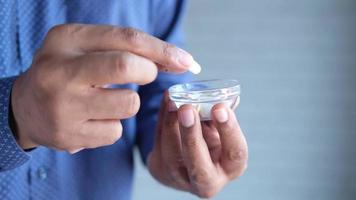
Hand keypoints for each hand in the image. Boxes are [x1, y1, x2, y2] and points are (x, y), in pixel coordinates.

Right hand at [11, 24, 197, 151]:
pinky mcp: (68, 136)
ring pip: (128, 104)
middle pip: (126, 66)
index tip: (186, 61)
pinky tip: (93, 120)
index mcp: (67, 40)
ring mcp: (63, 107)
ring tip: (106, 101)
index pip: (126, 39)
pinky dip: (113, 125)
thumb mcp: (85, 47)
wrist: (25, 108)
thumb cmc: (66, 72)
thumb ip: (125, 48)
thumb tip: (175, 61)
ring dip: (128, 103)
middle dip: (148, 72)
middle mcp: (60, 72)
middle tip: (144, 75)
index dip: (162, 50)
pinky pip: (116, 132)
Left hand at [148, 93, 247, 197]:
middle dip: (191, 136)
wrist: (185, 156)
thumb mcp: (219, 129)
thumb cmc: (209, 139)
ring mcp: (180, 179)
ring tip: (172, 101)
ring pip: (172, 156)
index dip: (228, 130)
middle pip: (199, 166)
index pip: (235, 152)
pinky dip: (162, 120)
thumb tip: (225, 95)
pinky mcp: (159, 170)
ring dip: (171, 125)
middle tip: (186, 109)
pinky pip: (159, 144)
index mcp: (231, 167)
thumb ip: (219, 115)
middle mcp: (208, 181)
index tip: (219, 107)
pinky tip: (166, 101)